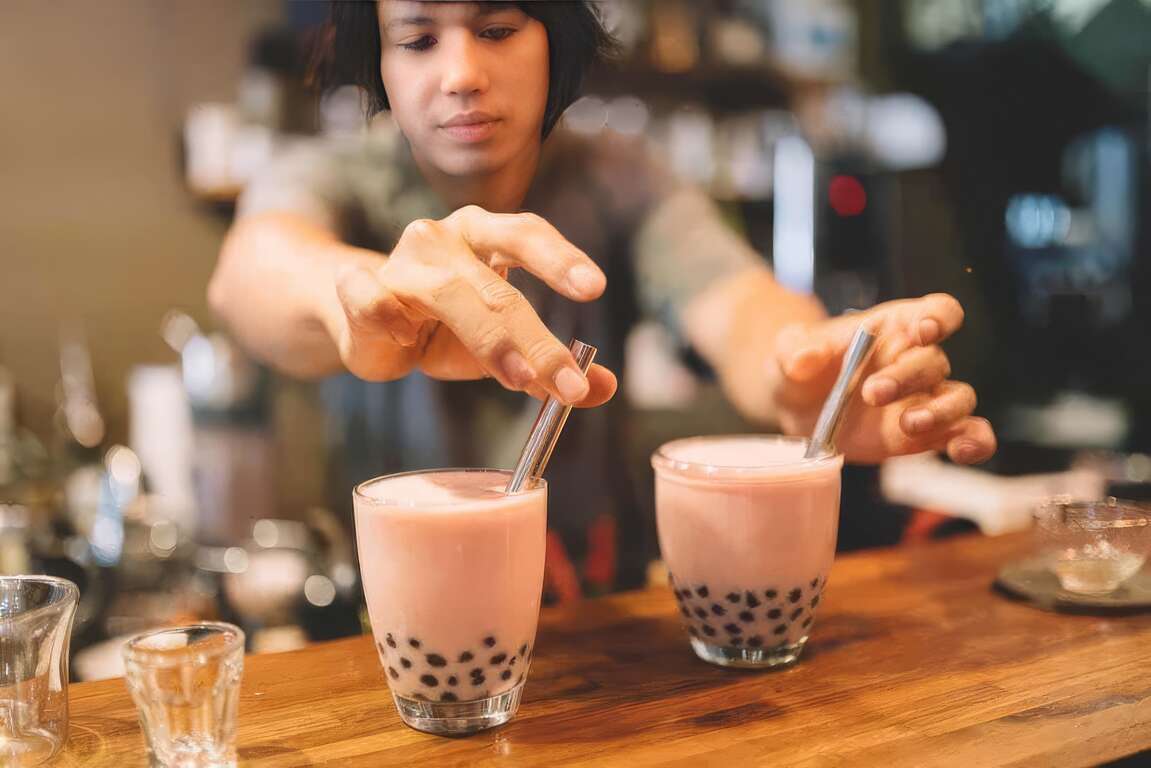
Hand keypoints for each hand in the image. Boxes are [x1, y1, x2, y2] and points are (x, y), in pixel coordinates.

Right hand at [327, 205, 616, 405]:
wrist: (362, 322)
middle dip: (538, 340)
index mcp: (484, 237)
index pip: (526, 234)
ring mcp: (400, 261)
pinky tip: (406, 338)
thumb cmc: (443, 328)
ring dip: (489, 338)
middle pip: (498, 286)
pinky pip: (371, 296)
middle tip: (569, 385)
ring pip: (448, 291)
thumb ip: (549, 365)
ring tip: (520, 380)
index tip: (594, 288)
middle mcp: (444, 239)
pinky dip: (389, 316)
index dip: (561, 259)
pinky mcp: (358, 288)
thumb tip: (604, 387)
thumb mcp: (501, 348)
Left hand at [770, 293, 995, 463]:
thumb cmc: (799, 365)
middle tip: (871, 394)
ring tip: (908, 425)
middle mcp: (917, 360)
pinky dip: (973, 442)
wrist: (796, 407)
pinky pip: (964, 434)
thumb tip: (805, 358)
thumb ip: (795, 350)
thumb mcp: (787, 350)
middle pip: (935, 361)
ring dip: (941, 412)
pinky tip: (961, 452)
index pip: (938, 311)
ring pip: (959, 399)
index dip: (939, 318)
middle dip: (907, 378)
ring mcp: (925, 398)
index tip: (924, 332)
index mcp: (895, 327)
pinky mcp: (925, 434)